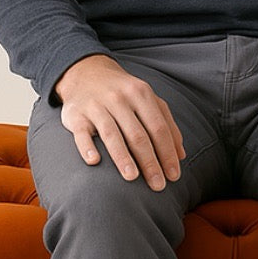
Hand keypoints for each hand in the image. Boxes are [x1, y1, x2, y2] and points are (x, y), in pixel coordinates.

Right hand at [54, 55, 185, 190]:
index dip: (167, 153)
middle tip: (158, 185)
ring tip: (132, 177)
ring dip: (122, 157)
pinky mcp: (75, 115)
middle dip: (150, 162)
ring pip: (111, 134)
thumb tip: (181, 155)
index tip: (174, 176)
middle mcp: (119, 98)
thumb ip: (166, 124)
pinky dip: (87, 147)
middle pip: (138, 134)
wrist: (85, 72)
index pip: (158, 128)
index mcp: (141, 94)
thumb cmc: (124, 93)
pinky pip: (81, 133)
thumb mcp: (147, 100)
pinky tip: (94, 161)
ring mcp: (96, 105)